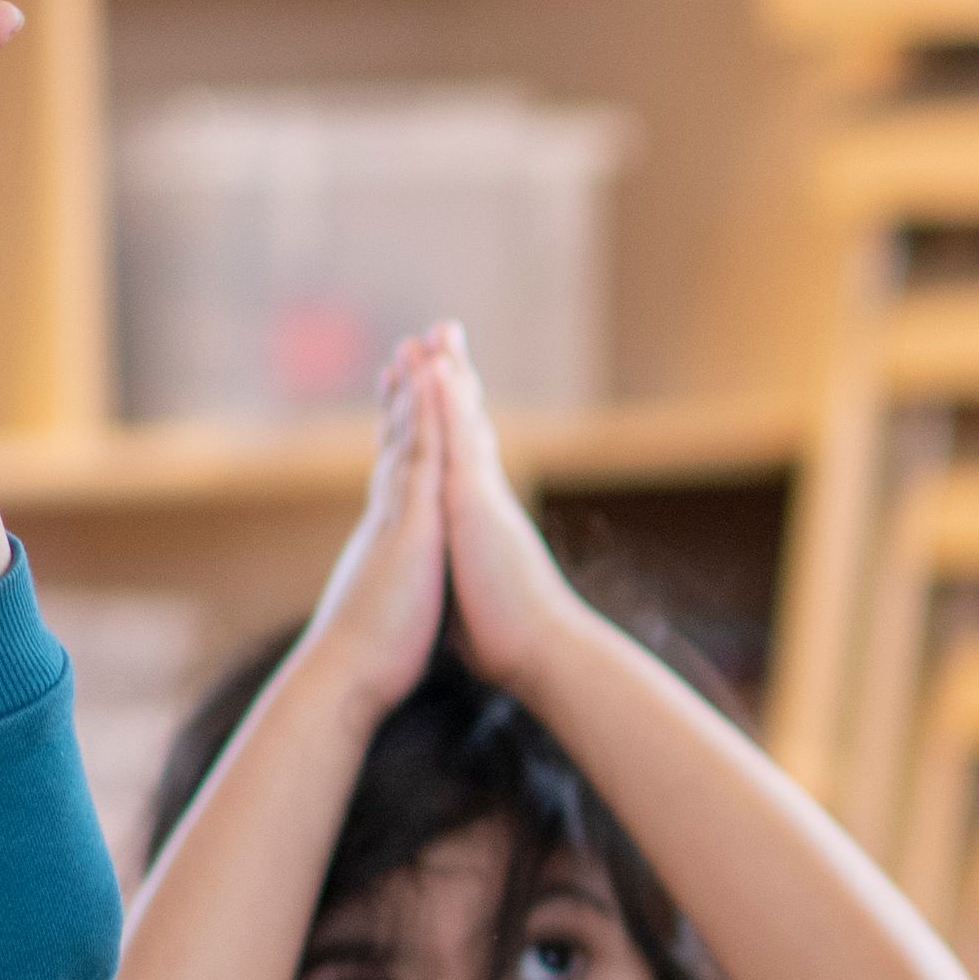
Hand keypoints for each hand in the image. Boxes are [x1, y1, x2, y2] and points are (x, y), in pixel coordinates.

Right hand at [287, 338, 456, 719]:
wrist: (347, 674)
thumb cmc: (367, 657)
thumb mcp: (382, 610)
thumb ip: (383, 590)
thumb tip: (379, 595)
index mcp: (389, 536)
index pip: (396, 474)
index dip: (399, 433)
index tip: (402, 398)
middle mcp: (389, 515)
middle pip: (398, 441)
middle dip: (405, 394)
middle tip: (408, 348)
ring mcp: (397, 514)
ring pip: (408, 438)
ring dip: (416, 390)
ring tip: (420, 345)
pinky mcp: (410, 522)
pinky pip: (421, 456)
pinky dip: (426, 417)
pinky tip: (433, 383)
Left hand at [415, 327, 598, 691]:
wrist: (539, 649)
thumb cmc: (507, 637)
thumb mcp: (473, 595)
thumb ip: (465, 576)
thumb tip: (458, 586)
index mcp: (476, 520)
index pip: (460, 459)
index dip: (450, 419)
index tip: (439, 387)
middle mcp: (482, 497)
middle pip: (465, 424)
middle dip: (453, 379)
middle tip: (443, 335)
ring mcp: (480, 494)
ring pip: (463, 419)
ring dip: (451, 372)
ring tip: (440, 330)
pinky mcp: (474, 500)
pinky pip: (457, 438)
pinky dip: (448, 400)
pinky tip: (440, 367)